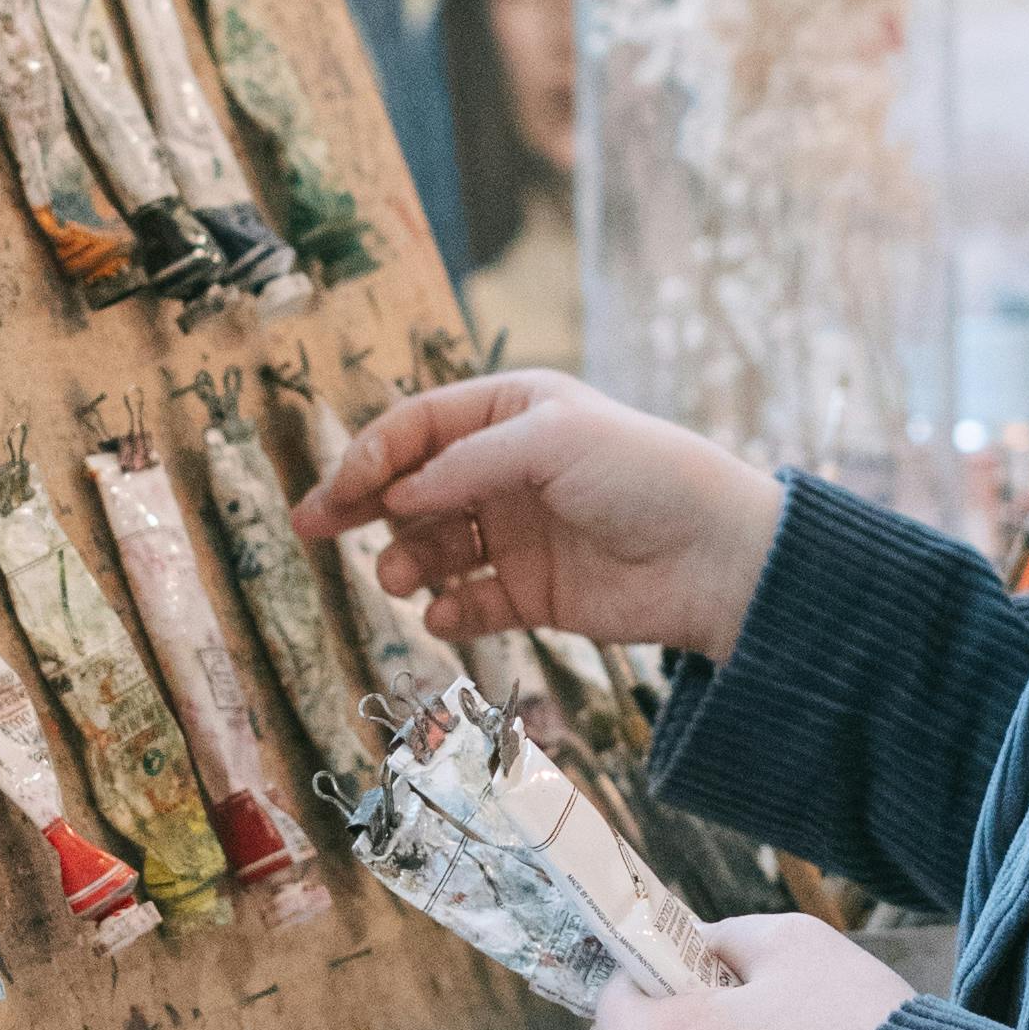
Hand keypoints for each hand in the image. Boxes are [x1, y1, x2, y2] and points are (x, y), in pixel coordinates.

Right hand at [293, 372, 784, 664]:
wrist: (718, 558)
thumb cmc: (643, 475)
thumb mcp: (551, 443)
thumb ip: (465, 466)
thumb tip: (391, 494)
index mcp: (512, 414)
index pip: (418, 426)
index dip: (370, 455)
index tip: (336, 493)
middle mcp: (507, 471)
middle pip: (410, 487)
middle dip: (359, 507)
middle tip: (311, 533)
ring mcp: (518, 533)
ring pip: (433, 547)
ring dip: (405, 562)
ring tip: (398, 581)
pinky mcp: (535, 593)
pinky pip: (471, 602)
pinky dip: (449, 610)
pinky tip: (444, 615)